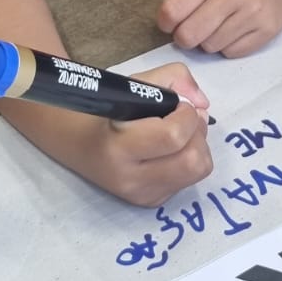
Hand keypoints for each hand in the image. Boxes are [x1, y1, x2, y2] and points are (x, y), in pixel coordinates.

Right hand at [80, 63, 212, 206]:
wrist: (78, 143)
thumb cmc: (108, 108)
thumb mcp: (135, 81)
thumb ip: (174, 78)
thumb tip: (203, 104)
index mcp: (119, 146)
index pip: (172, 137)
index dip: (186, 115)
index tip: (178, 104)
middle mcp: (130, 177)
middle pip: (192, 162)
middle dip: (197, 133)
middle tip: (186, 118)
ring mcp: (142, 194)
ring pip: (197, 172)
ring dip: (199, 147)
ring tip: (182, 132)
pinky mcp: (151, 202)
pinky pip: (188, 181)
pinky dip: (189, 161)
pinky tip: (170, 150)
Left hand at [157, 0, 281, 57]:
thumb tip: (168, 14)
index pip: (173, 10)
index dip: (165, 21)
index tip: (169, 21)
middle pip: (189, 36)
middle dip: (183, 36)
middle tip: (190, 28)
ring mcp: (253, 15)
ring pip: (210, 47)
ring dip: (208, 39)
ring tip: (218, 23)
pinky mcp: (268, 31)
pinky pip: (232, 53)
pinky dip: (227, 45)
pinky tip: (234, 28)